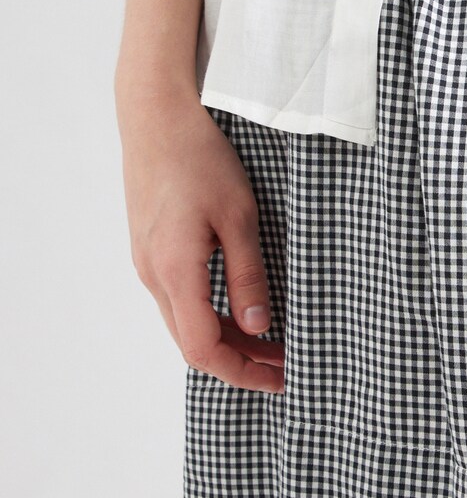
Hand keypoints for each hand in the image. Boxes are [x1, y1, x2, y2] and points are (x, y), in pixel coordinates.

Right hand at [116, 85, 284, 393]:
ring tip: (273, 341)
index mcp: (175, 271)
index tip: (281, 378)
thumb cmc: (200, 158)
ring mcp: (148, 263)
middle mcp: (154, 275)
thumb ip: (248, 276)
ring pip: (186, 323)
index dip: (243, 373)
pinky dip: (211, 316)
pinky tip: (240, 309)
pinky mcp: (151, 250)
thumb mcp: (239, 216)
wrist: (156, 118)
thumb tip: (259, 328)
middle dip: (241, 362)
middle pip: (193, 344)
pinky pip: (179, 300)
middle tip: (287, 365)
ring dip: (227, 339)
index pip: (205, 349)